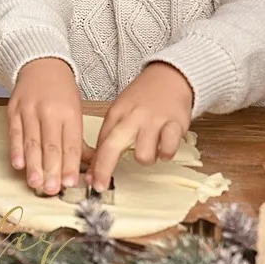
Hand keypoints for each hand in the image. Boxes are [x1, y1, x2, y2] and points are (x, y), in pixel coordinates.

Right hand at [7, 58, 90, 195]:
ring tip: (36, 183)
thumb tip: (91, 167)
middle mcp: (49, 111)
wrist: (41, 64)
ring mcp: (30, 110)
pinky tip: (18, 164)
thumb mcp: (76, 111)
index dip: (70, 165)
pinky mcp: (13, 110)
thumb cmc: (61, 92)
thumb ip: (79, 141)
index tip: (70, 183)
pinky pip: (15, 132)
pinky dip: (16, 149)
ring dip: (33, 165)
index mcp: (69, 113)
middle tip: (52, 189)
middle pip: (51, 145)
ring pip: (32, 142)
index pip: (70, 144)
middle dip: (51, 170)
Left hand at [87, 62, 193, 191]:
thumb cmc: (143, 99)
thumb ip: (110, 136)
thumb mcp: (121, 111)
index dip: (94, 165)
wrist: (171, 77)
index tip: (89, 181)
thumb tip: (96, 167)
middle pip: (112, 146)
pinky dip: (166, 152)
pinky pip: (168, 149)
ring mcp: (153, 120)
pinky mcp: (175, 123)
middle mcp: (132, 117)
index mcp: (116, 113)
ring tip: (151, 147)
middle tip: (100, 186)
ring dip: (147, 158)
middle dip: (104, 169)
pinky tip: (165, 145)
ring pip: (143, 155)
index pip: (101, 142)